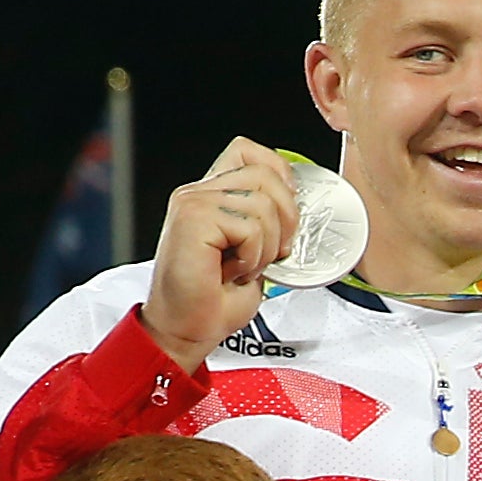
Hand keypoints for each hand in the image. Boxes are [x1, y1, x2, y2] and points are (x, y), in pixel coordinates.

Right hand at [141, 138, 308, 371]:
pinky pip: (250, 227)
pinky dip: (252, 257)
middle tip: (269, 253)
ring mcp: (193, 202)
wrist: (186, 329)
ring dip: (266, 246)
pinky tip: (232, 271)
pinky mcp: (193, 218)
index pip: (249, 151)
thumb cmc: (214, 300)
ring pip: (263, 203)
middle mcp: (198, 192)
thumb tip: (295, 205)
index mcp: (212, 195)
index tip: (285, 216)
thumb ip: (265, 220)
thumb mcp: (253, 252)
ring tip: (243, 266)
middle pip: (265, 173)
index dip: (279, 176)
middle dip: (285, 218)